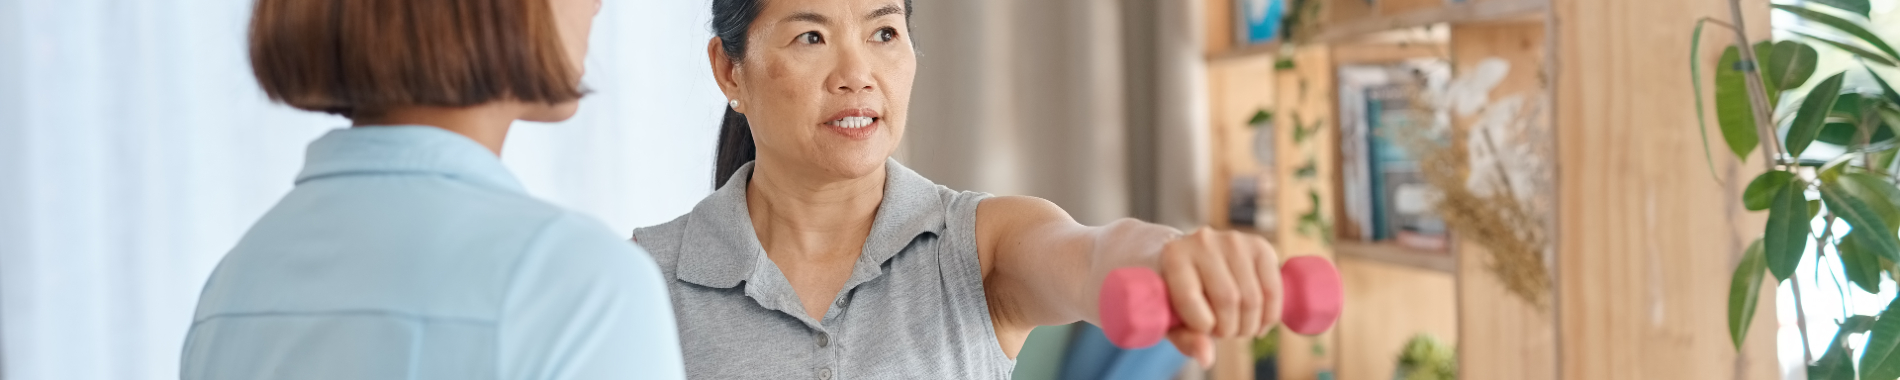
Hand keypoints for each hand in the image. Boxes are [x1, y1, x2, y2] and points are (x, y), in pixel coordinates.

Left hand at [1160, 228, 1282, 367]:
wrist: (1192, 259)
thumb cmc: (1178, 293)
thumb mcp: (1173, 317)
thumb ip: (1186, 338)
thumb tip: (1207, 358)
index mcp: (1174, 256)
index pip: (1190, 300)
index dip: (1201, 325)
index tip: (1203, 328)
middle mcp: (1203, 241)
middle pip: (1227, 300)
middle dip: (1229, 329)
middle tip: (1224, 332)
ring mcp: (1234, 241)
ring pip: (1252, 299)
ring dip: (1248, 325)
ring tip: (1238, 326)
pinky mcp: (1260, 246)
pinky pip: (1273, 290)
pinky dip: (1270, 316)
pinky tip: (1259, 324)